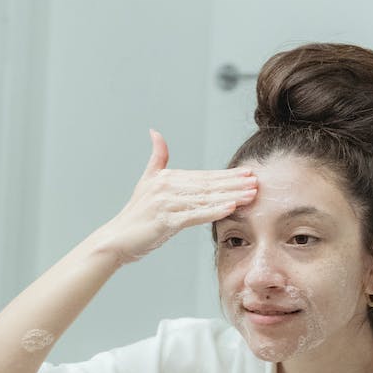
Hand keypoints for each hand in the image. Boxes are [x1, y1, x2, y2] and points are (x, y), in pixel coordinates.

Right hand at [94, 130, 257, 263]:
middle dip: (234, 184)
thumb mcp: (146, 181)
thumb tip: (155, 132)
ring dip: (230, 196)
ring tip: (251, 195)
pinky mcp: (166, 220)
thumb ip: (156, 158)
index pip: (204, 176)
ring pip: (205, 199)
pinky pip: (195, 215)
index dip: (227, 175)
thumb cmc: (135, 216)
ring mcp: (166, 203)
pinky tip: (230, 208)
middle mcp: (166, 186)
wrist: (116, 239)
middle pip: (208, 185)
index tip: (248, 174)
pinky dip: (214, 211)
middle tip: (257, 182)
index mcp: (166, 177)